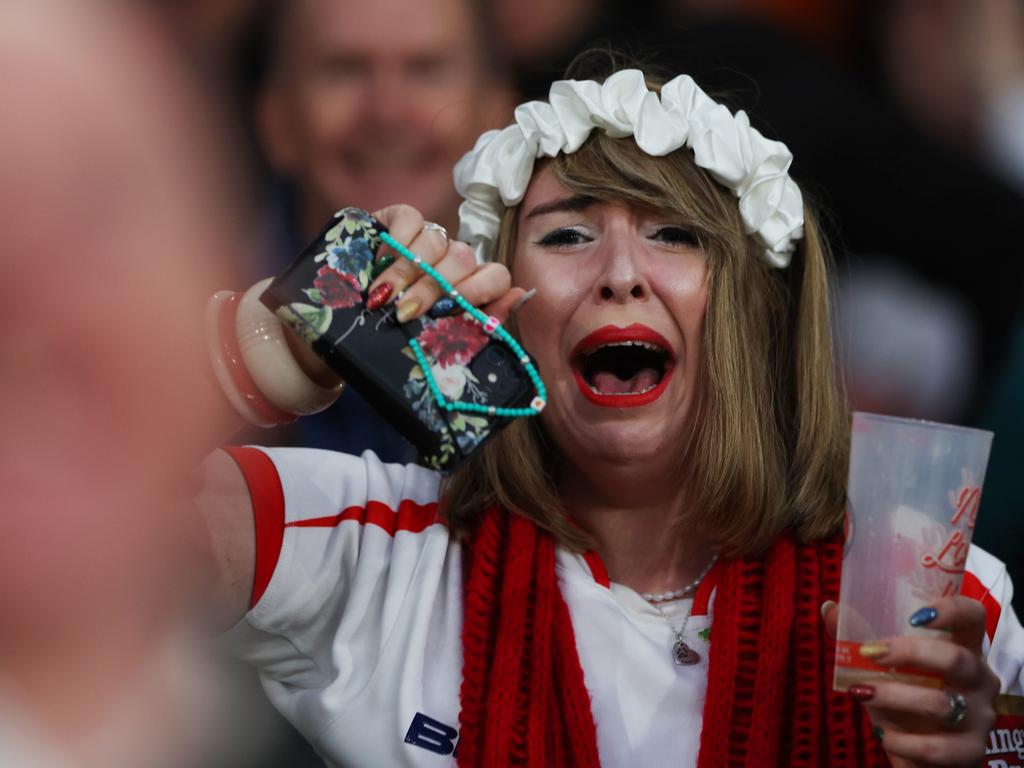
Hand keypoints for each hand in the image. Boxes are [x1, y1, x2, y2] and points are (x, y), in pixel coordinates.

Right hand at [369, 204, 526, 323]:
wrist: (353, 324)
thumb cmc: (400, 333)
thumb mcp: (438, 338)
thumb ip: (481, 322)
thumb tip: (520, 295)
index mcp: (472, 286)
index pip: (497, 276)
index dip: (478, 290)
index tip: (449, 310)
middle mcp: (455, 258)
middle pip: (463, 259)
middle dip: (432, 287)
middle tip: (406, 310)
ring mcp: (430, 236)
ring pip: (436, 241)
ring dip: (407, 271)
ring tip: (384, 295)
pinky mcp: (400, 219)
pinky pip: (410, 218)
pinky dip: (396, 240)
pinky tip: (380, 261)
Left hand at [822, 597, 999, 766]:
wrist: (921, 750)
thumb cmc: (906, 695)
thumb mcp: (885, 665)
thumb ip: (860, 634)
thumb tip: (829, 607)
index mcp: (964, 647)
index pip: (973, 617)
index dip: (952, 610)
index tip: (916, 615)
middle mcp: (980, 678)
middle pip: (956, 658)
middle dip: (910, 653)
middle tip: (871, 653)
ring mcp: (980, 716)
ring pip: (941, 704)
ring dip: (895, 697)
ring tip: (861, 693)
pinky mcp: (970, 751)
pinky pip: (936, 747)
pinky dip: (902, 741)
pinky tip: (881, 734)